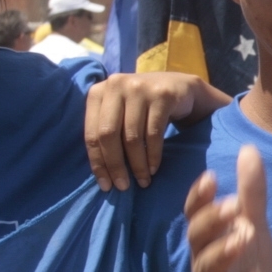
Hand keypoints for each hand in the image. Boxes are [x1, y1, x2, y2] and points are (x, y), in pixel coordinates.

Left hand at [84, 72, 229, 190]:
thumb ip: (107, 132)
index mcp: (98, 92)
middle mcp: (115, 85)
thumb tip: (102, 172)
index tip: (106, 185)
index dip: (98, 162)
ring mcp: (139, 88)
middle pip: (109, 134)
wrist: (179, 87)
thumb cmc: (143, 107)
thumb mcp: (120, 113)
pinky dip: (153, 155)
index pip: (92, 133)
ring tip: (142, 181)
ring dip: (137, 164)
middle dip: (116, 165)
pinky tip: (153, 168)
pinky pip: (154, 134)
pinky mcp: (161, 95)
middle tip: (123, 186)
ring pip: (132, 137)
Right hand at [185, 144, 271, 271]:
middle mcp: (203, 258)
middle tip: (234, 205)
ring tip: (245, 236)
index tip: (211, 176)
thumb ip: (251, 192)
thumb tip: (249, 149)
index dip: (199, 197)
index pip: (194, 213)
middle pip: (197, 238)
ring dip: (224, 251)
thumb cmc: (244, 265)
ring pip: (207, 268)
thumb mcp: (252, 225)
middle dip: (212, 220)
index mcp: (208, 237)